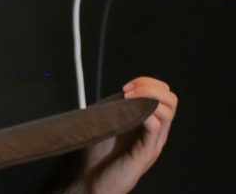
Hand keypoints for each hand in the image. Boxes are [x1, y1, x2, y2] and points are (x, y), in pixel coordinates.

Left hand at [69, 78, 176, 193]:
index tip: (126, 87)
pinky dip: (147, 115)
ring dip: (147, 97)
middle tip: (126, 92)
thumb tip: (125, 91)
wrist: (91, 179)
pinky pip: (155, 130)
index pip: (164, 94)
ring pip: (168, 112)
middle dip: (150, 87)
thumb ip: (120, 107)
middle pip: (172, 100)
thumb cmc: (98, 152)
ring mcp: (152, 143)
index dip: (147, 83)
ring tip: (127, 99)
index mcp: (150, 123)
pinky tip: (131, 112)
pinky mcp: (145, 154)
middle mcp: (156, 132)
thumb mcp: (110, 121)